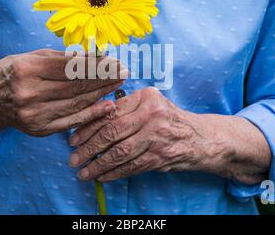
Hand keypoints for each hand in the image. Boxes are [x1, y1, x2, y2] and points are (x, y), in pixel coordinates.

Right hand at [0, 48, 126, 136]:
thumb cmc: (11, 72)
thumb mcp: (31, 57)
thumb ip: (62, 58)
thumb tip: (94, 55)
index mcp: (26, 70)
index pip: (70, 67)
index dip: (95, 64)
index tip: (114, 60)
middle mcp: (29, 93)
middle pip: (76, 85)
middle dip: (104, 77)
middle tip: (123, 71)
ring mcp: (33, 114)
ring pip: (76, 103)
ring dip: (101, 93)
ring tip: (118, 84)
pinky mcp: (38, 129)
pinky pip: (71, 121)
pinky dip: (91, 113)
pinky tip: (107, 105)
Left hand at [69, 87, 270, 183]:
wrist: (201, 138)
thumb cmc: (169, 119)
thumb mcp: (151, 104)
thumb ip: (126, 107)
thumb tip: (90, 121)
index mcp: (146, 97)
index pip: (110, 112)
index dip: (88, 127)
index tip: (73, 138)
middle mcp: (152, 114)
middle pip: (112, 132)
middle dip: (89, 147)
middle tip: (74, 158)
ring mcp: (157, 136)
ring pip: (120, 153)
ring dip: (98, 165)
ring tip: (84, 172)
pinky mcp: (161, 156)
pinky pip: (132, 167)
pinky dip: (114, 173)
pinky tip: (102, 177)